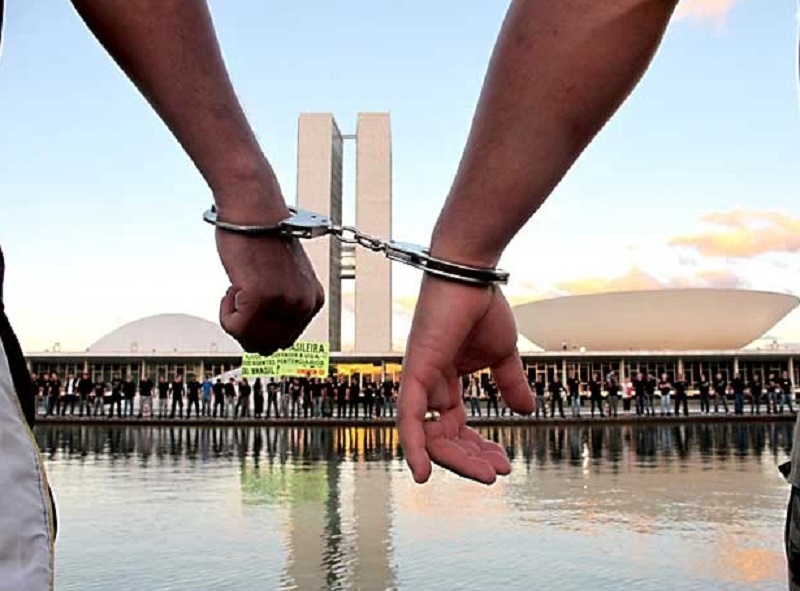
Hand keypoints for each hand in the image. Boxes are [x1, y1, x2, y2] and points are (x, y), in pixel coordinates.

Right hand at [215, 221, 323, 355]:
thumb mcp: (287, 277)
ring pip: (250, 340)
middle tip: (239, 301)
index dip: (261, 327)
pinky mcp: (261, 298)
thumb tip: (267, 335)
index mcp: (313, 300)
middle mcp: (303, 304)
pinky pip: (234, 327)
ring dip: (235, 320)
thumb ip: (284, 304)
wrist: (254, 210)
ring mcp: (284, 302)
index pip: (285, 339)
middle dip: (248, 329)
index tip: (251, 304)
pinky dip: (225, 313)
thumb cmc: (262, 236)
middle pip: (269, 345)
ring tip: (237, 290)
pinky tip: (233, 286)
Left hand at [397, 275, 533, 484]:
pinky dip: (413, 447)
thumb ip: (509, 383)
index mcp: (446, 380)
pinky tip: (422, 473)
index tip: (503, 464)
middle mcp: (428, 384)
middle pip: (442, 437)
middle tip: (497, 472)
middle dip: (470, 459)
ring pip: (428, 435)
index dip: (478, 449)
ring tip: (483, 473)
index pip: (456, 427)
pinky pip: (408, 417)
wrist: (471, 273)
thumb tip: (527, 411)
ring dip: (455, 459)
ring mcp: (419, 379)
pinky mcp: (415, 371)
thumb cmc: (481, 304)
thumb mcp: (501, 354)